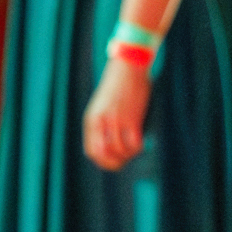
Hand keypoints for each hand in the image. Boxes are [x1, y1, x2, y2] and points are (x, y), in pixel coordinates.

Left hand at [81, 54, 150, 169]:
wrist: (126, 68)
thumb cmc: (116, 88)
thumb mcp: (101, 106)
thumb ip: (100, 124)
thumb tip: (107, 146)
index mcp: (91, 120)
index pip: (92, 151)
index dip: (102, 162)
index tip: (113, 161)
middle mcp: (101, 122)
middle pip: (104, 155)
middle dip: (115, 163)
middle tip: (125, 160)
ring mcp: (116, 120)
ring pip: (120, 151)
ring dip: (129, 155)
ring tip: (134, 150)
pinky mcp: (131, 117)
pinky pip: (134, 143)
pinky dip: (138, 148)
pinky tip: (140, 144)